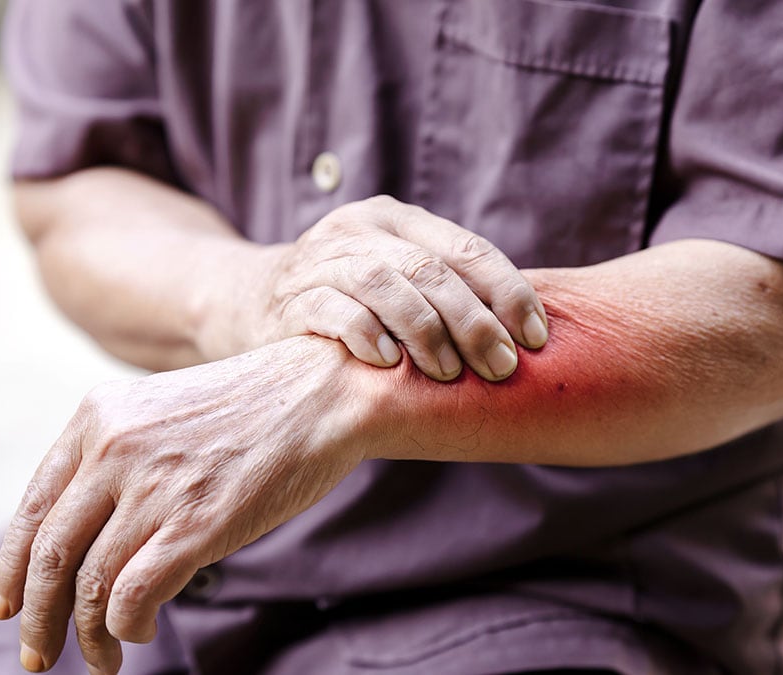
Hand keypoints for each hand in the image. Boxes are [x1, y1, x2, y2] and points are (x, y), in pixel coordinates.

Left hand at [0, 338, 367, 673]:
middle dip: (38, 616)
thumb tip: (93, 527)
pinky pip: (131, 595)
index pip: (33, 508)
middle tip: (38, 654)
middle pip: (49, 553)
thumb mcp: (168, 409)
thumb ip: (123, 453)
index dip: (11, 567)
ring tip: (103, 658)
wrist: (326, 391)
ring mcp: (154, 487)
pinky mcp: (196, 524)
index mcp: (99, 416)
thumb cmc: (259, 405)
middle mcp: (114, 449)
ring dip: (87, 635)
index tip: (9, 605)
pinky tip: (141, 632)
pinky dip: (126, 627)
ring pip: (88, 583)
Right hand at [215, 195, 547, 380]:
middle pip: (430, 270)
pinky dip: (367, 335)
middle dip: (474, 321)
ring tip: (449, 373)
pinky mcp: (290, 299)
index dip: (508, 292)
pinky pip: (333, 311)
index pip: (467, 249)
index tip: (537, 338)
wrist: (246, 301)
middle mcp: (360, 231)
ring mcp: (321, 260)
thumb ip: (446, 294)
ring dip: (425, 331)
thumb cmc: (347, 303)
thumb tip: (529, 340)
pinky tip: (390, 364)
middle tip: (502, 367)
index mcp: (398, 221)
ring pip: (385, 284)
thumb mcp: (396, 281)